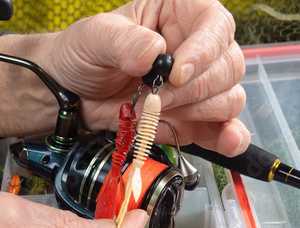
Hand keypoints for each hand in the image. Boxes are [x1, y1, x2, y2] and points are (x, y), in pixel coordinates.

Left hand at [0, 0, 248, 156]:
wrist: (72, 93)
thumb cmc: (83, 55)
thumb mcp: (94, 37)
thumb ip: (122, 41)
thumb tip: (153, 53)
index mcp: (180, 14)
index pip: (216, 25)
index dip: (204, 51)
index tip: (175, 74)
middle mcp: (197, 48)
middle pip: (228, 66)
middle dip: (192, 89)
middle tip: (156, 98)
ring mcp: (197, 85)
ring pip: (228, 97)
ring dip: (196, 111)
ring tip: (157, 111)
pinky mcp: (193, 117)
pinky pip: (223, 126)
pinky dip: (227, 136)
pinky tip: (225, 141)